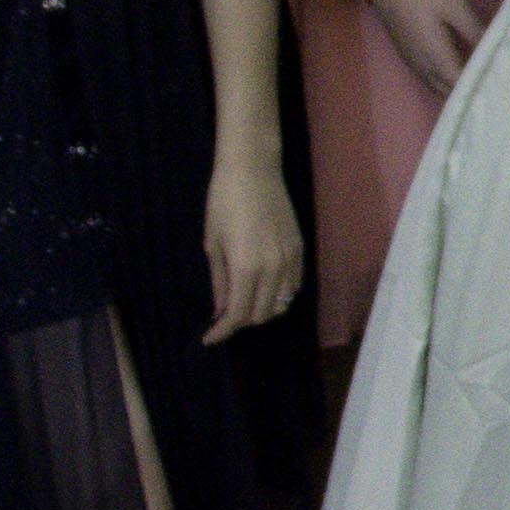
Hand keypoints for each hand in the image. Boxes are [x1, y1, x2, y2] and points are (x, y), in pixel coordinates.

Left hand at [201, 160, 303, 340]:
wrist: (253, 170)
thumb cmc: (223, 202)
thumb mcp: (213, 244)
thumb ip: (220, 281)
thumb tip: (221, 309)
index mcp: (247, 268)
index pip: (239, 314)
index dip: (223, 331)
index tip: (209, 339)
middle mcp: (274, 270)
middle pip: (262, 314)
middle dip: (241, 322)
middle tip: (223, 317)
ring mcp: (291, 260)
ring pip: (281, 303)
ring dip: (262, 310)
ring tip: (244, 303)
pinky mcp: (300, 250)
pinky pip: (293, 286)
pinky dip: (278, 295)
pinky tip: (264, 287)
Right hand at [362, 0, 488, 95]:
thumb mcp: (455, 6)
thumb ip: (475, 32)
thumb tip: (495, 51)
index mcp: (436, 58)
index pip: (461, 87)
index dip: (480, 88)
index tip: (501, 84)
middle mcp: (423, 67)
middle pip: (450, 92)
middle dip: (471, 91)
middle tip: (495, 82)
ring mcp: (414, 63)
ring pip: (439, 87)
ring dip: (458, 86)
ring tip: (482, 77)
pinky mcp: (410, 56)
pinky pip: (431, 78)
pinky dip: (447, 80)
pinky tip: (462, 67)